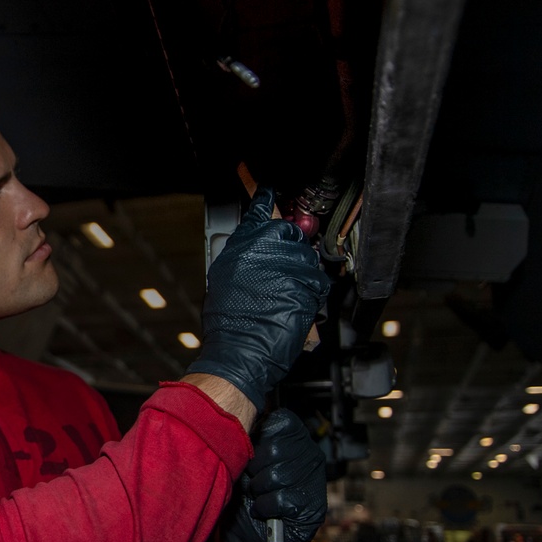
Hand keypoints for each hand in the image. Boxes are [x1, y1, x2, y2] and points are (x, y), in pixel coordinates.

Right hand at [186, 187, 329, 409]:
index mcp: (242, 246)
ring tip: (281, 298)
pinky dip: (310, 294)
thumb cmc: (230, 323)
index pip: (260, 210)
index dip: (266, 197)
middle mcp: (265, 250)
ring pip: (307, 258)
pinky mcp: (306, 285)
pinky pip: (316, 282)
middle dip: (290, 250)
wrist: (240, 353)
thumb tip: (255, 242)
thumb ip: (243, 254)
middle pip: (291, 233)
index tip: (269, 188)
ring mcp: (288, 266)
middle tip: (280, 273)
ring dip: (301, 275)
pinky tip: (292, 307)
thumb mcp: (224, 279)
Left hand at [221, 409, 326, 541]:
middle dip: (255, 469)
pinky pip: (281, 499)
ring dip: (258, 490)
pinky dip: (264, 508)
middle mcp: (310, 453)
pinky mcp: (315, 505)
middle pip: (276, 449)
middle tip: (253, 481)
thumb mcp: (240, 459)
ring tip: (258, 496)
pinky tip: (265, 510)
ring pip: (277, 475)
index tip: (250, 454)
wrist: (248, 534)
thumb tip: (244, 420)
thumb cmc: (242, 493)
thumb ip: (247, 437)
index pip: (279, 420)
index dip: (257, 439)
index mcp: (293, 436)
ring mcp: (315, 479)